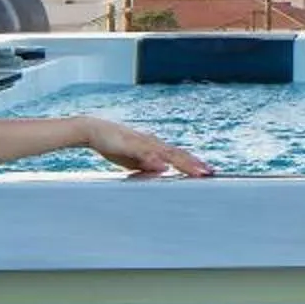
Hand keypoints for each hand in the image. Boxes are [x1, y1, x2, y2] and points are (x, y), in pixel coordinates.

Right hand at [83, 118, 211, 176]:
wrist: (94, 130)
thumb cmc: (115, 145)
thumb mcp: (134, 161)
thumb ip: (147, 166)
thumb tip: (163, 172)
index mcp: (155, 147)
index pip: (179, 156)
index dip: (193, 164)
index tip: (208, 172)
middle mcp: (152, 143)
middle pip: (178, 154)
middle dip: (194, 164)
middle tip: (210, 174)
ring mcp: (142, 142)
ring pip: (166, 153)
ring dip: (182, 162)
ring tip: (196, 172)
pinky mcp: (129, 144)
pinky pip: (144, 153)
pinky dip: (155, 160)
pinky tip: (164, 167)